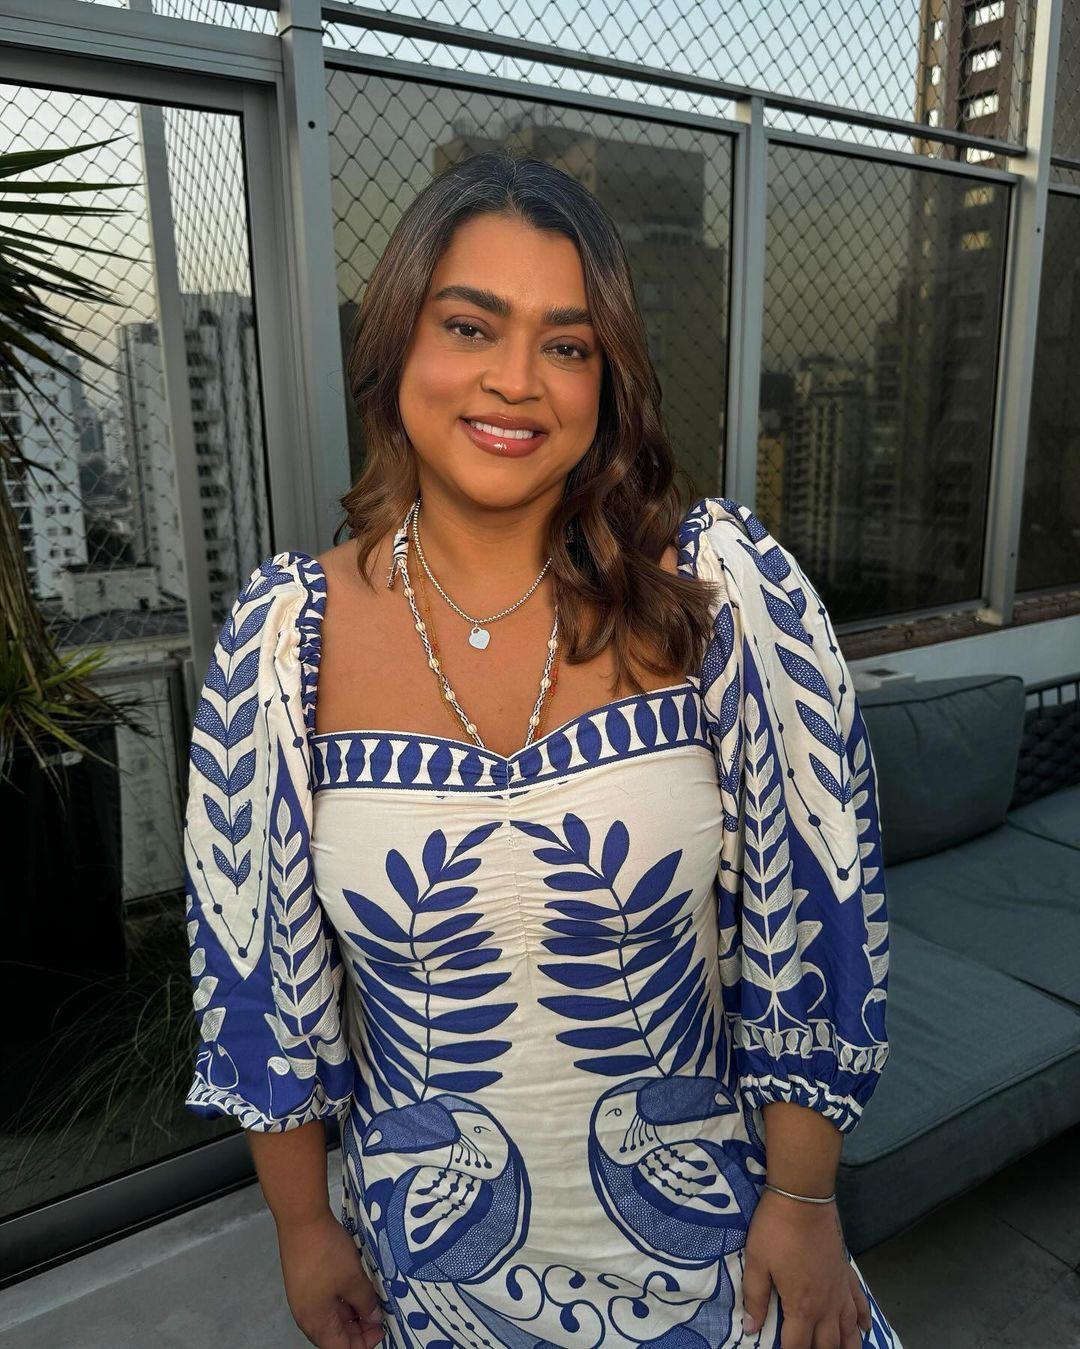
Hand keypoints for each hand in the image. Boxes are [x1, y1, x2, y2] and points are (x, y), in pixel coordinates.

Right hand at [276, 1210, 384, 1347]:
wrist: (302, 1219)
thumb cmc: (326, 1252)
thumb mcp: (353, 1279)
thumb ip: (366, 1303)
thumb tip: (374, 1318)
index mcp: (316, 1322)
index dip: (363, 1343)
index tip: (381, 1328)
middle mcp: (306, 1315)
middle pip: (334, 1335)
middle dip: (358, 1329)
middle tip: (380, 1312)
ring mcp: (304, 1298)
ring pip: (331, 1317)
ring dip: (352, 1313)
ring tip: (372, 1298)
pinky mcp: (305, 1282)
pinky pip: (326, 1301)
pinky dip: (342, 1300)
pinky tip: (357, 1286)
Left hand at [740, 1189, 871, 1347]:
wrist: (803, 1198)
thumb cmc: (775, 1230)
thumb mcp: (757, 1263)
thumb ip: (755, 1298)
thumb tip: (750, 1329)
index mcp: (802, 1307)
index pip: (797, 1346)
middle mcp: (826, 1305)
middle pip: (827, 1344)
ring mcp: (839, 1290)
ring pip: (849, 1330)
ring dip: (846, 1346)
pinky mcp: (846, 1273)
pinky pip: (860, 1303)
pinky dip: (863, 1319)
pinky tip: (865, 1329)